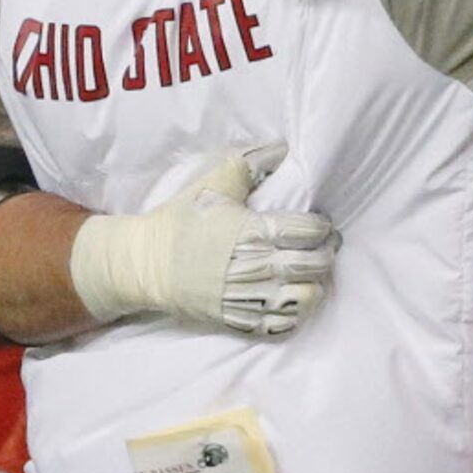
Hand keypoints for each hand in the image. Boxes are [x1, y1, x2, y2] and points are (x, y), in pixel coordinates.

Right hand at [69, 142, 338, 335]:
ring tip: (312, 273)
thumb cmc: (181, 220)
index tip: (321, 224)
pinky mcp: (241, 321)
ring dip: (317, 284)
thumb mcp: (212, 182)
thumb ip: (250, 163)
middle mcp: (257, 268)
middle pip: (315, 264)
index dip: (322, 227)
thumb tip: (283, 148)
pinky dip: (297, 312)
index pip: (310, 231)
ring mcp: (250, 299)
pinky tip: (294, 297)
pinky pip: (285, 324)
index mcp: (253, 232)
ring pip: (307, 298)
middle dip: (326, 253)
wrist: (146, 264)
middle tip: (326, 246)